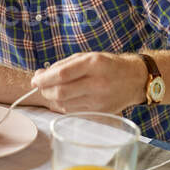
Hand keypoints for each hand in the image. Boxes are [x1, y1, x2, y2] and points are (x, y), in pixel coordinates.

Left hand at [30, 52, 146, 113]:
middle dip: (45, 90)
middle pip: (61, 92)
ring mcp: (99, 100)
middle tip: (40, 86)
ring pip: (65, 104)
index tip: (35, 79)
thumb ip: (63, 65)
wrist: (134, 79)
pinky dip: (62, 105)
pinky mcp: (100, 112)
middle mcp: (98, 83)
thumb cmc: (108, 65)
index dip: (44, 79)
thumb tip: (40, 75)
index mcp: (94, 64)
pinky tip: (63, 98)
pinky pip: (73, 111)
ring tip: (52, 90)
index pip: (62, 74)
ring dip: (52, 98)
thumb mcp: (87, 57)